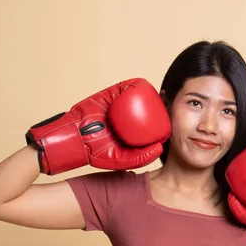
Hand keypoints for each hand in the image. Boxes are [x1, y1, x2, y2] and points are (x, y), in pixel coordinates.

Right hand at [25, 78, 170, 174]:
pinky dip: (132, 85)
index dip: (161, 121)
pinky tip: (142, 86)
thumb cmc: (96, 153)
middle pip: (146, 108)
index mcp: (131, 133)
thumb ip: (142, 156)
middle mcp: (126, 118)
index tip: (171, 119)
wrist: (74, 140)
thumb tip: (161, 147)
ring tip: (159, 93)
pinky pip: (122, 88)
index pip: (150, 125)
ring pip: (136, 96)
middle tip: (168, 103)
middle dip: (158, 104)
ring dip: (148, 92)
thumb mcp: (123, 159)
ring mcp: (116, 106)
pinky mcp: (108, 96)